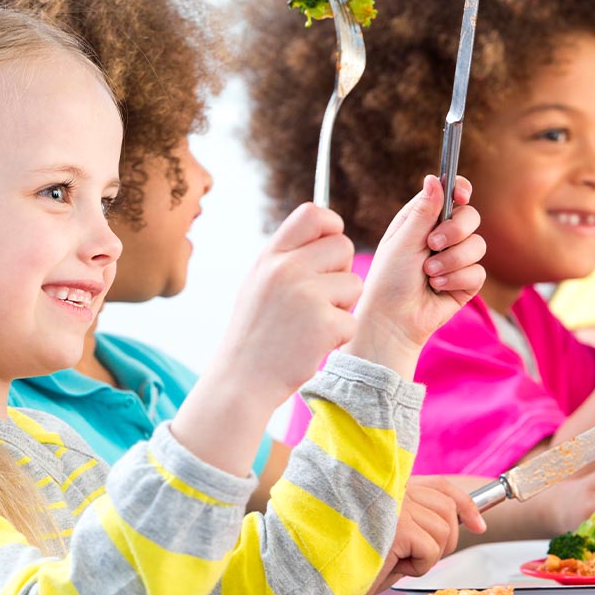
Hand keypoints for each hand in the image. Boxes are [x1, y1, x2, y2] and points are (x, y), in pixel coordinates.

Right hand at [211, 202, 362, 409]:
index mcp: (270, 256)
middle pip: (342, 246)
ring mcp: (305, 295)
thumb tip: (327, 231)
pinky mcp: (324, 324)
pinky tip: (312, 345)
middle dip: (341, 272)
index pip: (312, 214)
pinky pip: (351, 320)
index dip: (331, 226)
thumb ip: (287, 258)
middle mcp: (285, 268)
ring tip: (312, 325)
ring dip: (342, 307)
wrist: (240, 380)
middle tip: (322, 298)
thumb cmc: (255, 333)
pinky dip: (338, 336)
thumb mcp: (258, 283)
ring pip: (354, 284)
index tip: (331, 246)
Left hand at [343, 175, 485, 376]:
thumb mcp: (402, 241)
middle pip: (471, 217)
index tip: (461, 195)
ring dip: (451, 260)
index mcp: (422, 221)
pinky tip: (437, 288)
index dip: (460, 190)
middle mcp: (441, 237)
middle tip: (433, 244)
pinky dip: (456, 279)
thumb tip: (434, 179)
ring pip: (477, 245)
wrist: (393, 320)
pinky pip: (478, 272)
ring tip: (428, 274)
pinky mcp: (466, 282)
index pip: (450, 195)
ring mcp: (456, 259)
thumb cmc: (389, 280)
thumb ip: (423, 212)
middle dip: (455, 230)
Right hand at [363, 476, 486, 594]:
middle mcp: (395, 488)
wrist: (327, 569)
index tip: (478, 525)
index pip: (441, 485)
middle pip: (448, 509)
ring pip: (444, 531)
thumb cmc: (357, 555)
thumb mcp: (394, 532)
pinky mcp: (399, 526)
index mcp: (393, 485)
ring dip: (428, 555)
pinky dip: (419, 566)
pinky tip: (394, 565)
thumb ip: (419, 519)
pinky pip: (431, 550)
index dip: (465, 504)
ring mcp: (397, 504)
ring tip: (399, 559)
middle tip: (420, 556)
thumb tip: (461, 521)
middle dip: (446, 540)